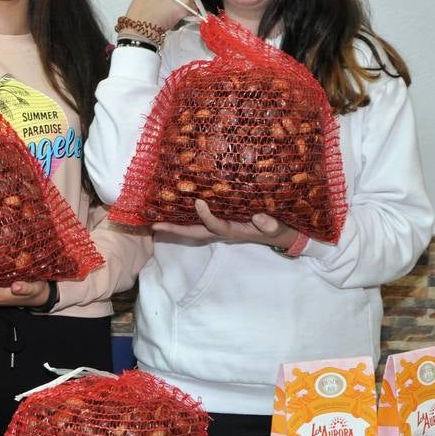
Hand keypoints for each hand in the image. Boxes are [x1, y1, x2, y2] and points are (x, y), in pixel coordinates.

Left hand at [153, 199, 302, 249]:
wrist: (280, 234)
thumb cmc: (278, 229)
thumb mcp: (277, 227)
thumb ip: (270, 225)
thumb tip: (260, 217)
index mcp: (234, 231)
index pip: (216, 226)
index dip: (206, 216)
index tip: (198, 201)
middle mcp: (223, 230)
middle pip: (195, 232)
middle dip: (175, 229)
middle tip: (154, 224)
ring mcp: (220, 226)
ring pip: (194, 227)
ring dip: (175, 223)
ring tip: (154, 217)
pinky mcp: (221, 219)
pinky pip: (199, 220)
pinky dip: (185, 215)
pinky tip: (172, 207)